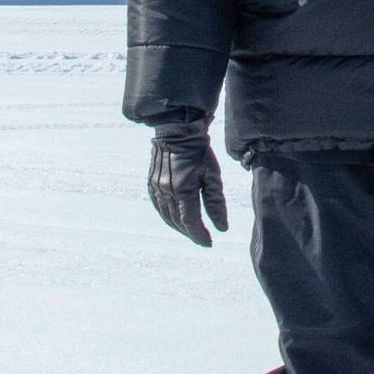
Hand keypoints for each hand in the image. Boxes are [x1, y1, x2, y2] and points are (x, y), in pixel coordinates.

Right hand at [148, 113, 229, 245]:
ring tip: (193, 232)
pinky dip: (168, 217)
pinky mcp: (151, 184)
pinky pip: (159, 207)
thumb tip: (222, 228)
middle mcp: (166, 191)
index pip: (190, 221)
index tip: (209, 243)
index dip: (200, 235)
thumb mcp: (213, 174)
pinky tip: (177, 220)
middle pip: (178, 222)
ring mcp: (156, 188)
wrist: (177, 130)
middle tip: (204, 240)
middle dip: (192, 234)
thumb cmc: (198, 151)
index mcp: (182, 189)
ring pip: (167, 217)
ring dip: (180, 228)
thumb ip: (216, 203)